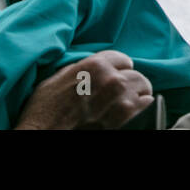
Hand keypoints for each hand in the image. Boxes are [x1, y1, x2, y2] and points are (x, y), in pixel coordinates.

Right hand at [14, 50, 153, 128]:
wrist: (43, 130)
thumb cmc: (46, 105)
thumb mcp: (60, 75)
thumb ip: (83, 67)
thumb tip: (94, 66)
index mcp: (95, 64)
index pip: (123, 59)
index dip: (118, 68)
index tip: (115, 74)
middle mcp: (111, 79)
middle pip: (135, 74)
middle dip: (130, 81)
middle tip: (122, 90)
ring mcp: (119, 100)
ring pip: (142, 88)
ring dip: (136, 93)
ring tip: (127, 99)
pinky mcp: (123, 118)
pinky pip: (145, 105)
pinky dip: (143, 105)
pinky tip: (136, 106)